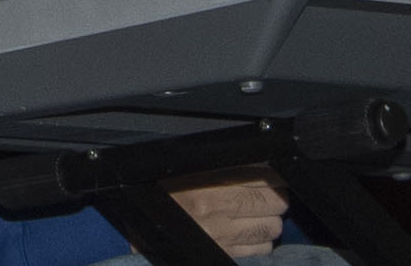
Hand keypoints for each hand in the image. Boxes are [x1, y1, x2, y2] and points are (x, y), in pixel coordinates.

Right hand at [152, 173, 289, 257]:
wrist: (140, 226)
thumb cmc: (157, 193)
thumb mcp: (182, 168)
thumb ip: (218, 165)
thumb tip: (254, 162)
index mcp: (207, 180)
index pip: (265, 176)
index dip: (272, 176)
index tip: (269, 175)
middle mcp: (218, 207)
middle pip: (275, 203)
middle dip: (273, 198)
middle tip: (264, 194)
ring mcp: (225, 234)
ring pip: (273, 228)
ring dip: (268, 220)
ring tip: (254, 214)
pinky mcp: (226, 254)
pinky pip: (261, 249)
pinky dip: (259, 241)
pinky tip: (247, 232)